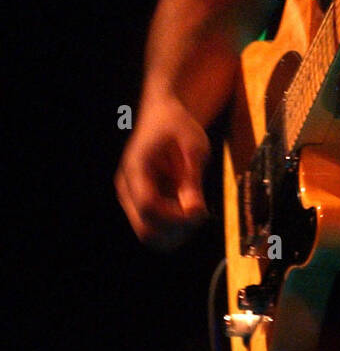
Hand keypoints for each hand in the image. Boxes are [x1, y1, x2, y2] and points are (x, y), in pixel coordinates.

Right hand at [115, 96, 210, 249]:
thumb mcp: (192, 145)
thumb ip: (192, 178)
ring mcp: (131, 198)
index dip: (176, 217)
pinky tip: (189, 208)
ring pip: (149, 235)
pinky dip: (174, 227)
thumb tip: (196, 212)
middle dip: (177, 230)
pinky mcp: (139, 204)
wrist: (162, 115)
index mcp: (136, 168)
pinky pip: (154, 228)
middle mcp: (127, 188)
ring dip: (176, 232)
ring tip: (197, 210)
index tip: (201, 211)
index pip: (148, 207)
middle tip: (202, 213)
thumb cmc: (178, 125)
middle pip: (146, 230)